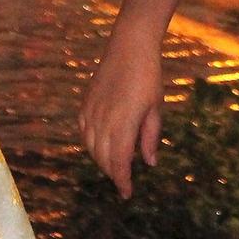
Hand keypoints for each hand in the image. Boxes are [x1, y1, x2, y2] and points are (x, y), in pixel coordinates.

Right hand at [79, 30, 164, 198]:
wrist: (130, 46)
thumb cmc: (148, 76)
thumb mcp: (156, 108)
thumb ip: (150, 137)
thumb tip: (149, 162)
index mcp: (123, 124)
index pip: (119, 163)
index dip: (122, 181)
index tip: (127, 193)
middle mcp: (103, 120)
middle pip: (103, 158)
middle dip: (113, 173)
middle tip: (124, 180)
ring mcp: (92, 111)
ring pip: (91, 147)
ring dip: (101, 160)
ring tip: (114, 164)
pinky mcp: (85, 102)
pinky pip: (83, 131)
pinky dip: (90, 143)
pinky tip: (99, 145)